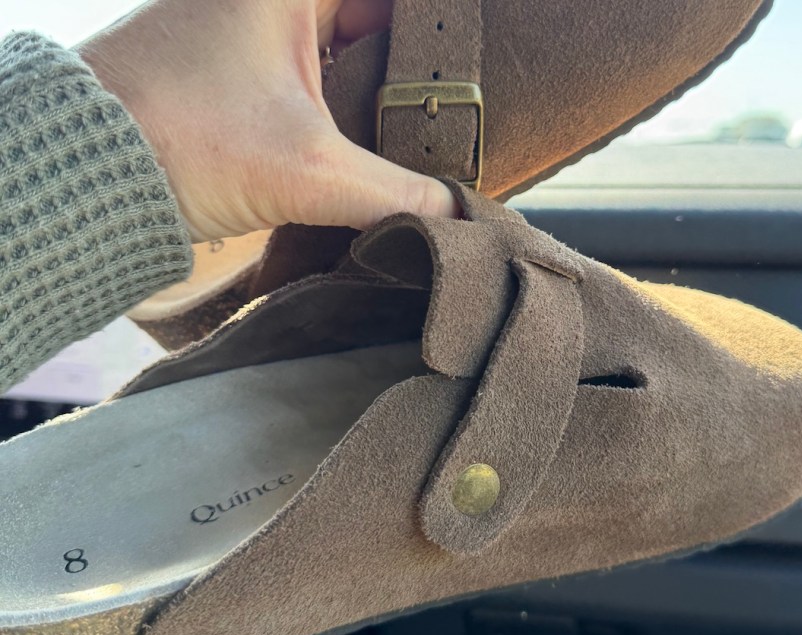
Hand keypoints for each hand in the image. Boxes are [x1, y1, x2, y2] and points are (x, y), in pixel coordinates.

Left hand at [78, 0, 458, 242]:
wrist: (87, 176)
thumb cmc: (175, 137)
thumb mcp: (306, 169)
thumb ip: (394, 193)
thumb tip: (456, 215)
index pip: (397, 3)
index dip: (444, 31)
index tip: (484, 62)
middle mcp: (277, 1)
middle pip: (379, 26)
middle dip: (421, 69)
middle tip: (468, 107)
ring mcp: (262, 38)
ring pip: (354, 58)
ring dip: (388, 97)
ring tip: (437, 134)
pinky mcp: (250, 81)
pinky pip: (325, 88)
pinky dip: (354, 116)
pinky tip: (386, 152)